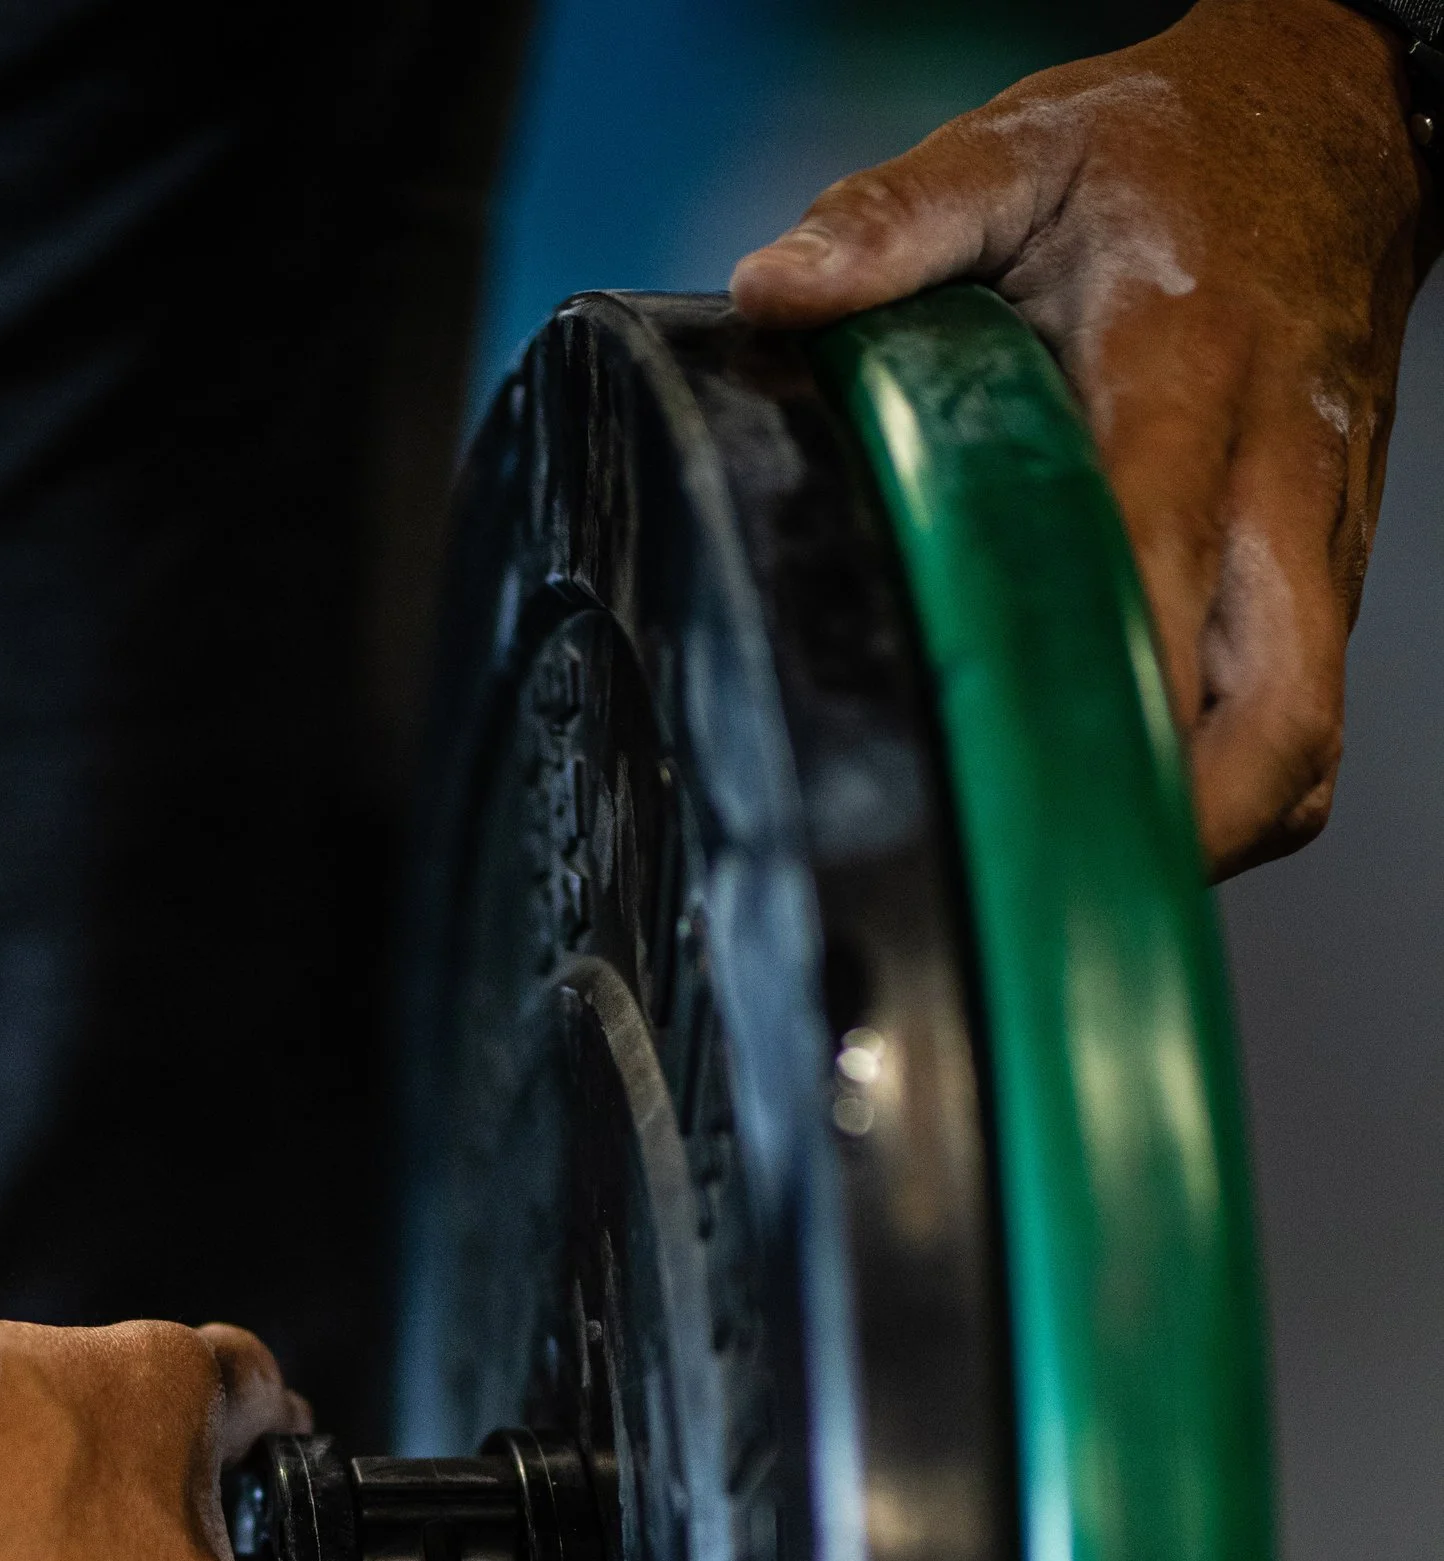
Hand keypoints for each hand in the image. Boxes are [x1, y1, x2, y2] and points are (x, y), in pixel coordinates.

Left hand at [730, 0, 1431, 873]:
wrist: (1330, 126)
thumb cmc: (1172, 157)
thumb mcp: (1023, 149)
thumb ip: (898, 221)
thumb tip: (772, 292)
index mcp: (1186, 377)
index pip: (1155, 579)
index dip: (1089, 711)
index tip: (995, 799)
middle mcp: (1274, 481)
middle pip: (1273, 723)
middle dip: (1164, 835)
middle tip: (1031, 891)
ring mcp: (1318, 544)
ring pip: (1299, 750)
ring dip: (1201, 838)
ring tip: (1071, 881)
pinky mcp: (1329, 580)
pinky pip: (1301, 727)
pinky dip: (1228, 799)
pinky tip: (1127, 814)